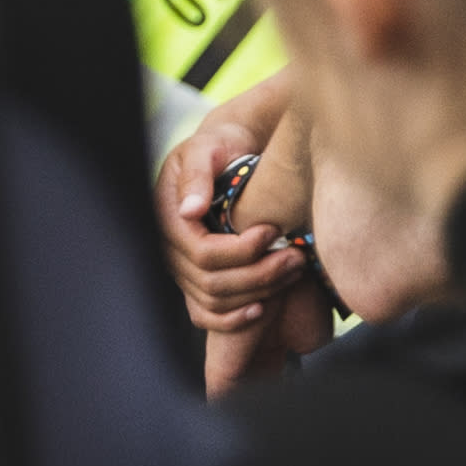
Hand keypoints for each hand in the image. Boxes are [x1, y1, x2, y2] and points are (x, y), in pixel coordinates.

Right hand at [158, 77, 320, 339]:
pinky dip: (234, 319)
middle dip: (259, 274)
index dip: (241, 251)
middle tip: (296, 257)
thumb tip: (190, 210)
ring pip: (215, 301)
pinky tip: (261, 308)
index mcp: (169, 218)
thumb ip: (197, 174)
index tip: (273, 231)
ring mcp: (182, 270)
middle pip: (212, 283)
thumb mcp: (206, 148)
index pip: (203, 253)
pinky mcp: (196, 282)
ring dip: (258, 292)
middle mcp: (170, 249)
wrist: (225, 154)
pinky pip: (206, 316)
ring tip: (292, 271)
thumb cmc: (218, 147)